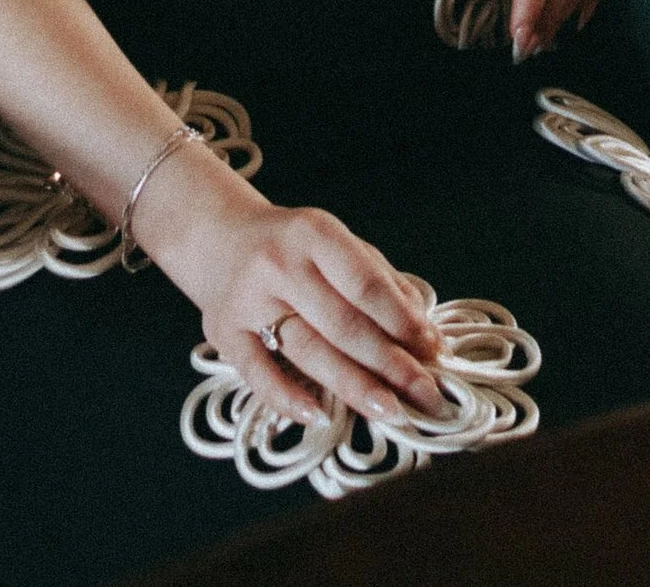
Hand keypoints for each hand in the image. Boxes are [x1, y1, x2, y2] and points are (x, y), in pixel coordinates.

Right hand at [157, 163, 447, 429]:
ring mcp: (248, 299)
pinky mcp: (224, 332)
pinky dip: (287, 398)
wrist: (216, 235)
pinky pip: (257, 372)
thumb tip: (423, 328)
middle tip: (427, 393)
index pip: (364, 283)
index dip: (402, 320)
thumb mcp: (334, 244)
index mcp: (313, 233)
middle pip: (343, 323)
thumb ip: (378, 279)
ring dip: (355, 386)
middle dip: (390, 363)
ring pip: (309, 351)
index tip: (433, 349)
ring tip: (392, 411)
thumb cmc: (291, 246)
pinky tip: (318, 417)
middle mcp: (279, 263)